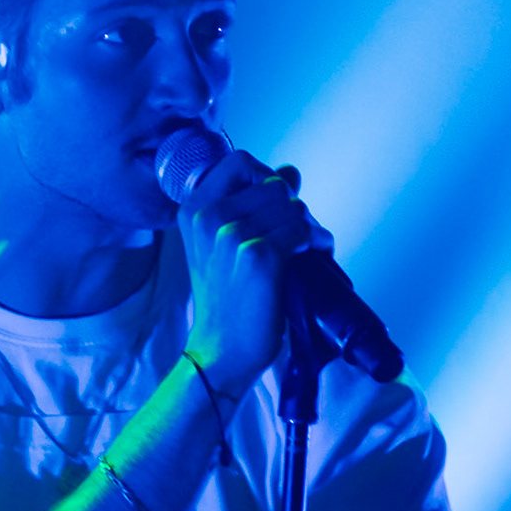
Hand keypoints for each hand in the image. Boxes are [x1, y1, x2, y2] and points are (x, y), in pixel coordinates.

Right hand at [178, 152, 331, 393]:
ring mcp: (232, 236)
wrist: (221, 349)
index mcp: (193, 209)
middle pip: (274, 184)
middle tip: (299, 234)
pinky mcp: (259, 256)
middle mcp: (209, 217)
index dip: (266, 175)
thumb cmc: (226, 299)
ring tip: (309, 247)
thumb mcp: (221, 245)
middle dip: (294, 206)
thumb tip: (291, 171)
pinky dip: (317, 240)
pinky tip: (316, 254)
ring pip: (293, 207)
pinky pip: (302, 230)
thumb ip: (251, 205)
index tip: (278, 201)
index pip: (239, 161)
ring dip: (310, 226)